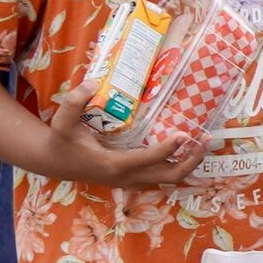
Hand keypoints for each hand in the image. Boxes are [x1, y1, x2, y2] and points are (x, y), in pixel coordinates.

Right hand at [35, 110, 214, 191]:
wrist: (56, 162)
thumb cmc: (62, 140)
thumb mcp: (62, 121)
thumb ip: (74, 102)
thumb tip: (93, 82)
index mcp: (112, 165)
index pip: (146, 160)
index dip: (167, 149)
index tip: (184, 134)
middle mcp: (127, 177)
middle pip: (169, 176)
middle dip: (190, 161)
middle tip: (205, 140)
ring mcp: (132, 180)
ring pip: (169, 177)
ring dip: (189, 162)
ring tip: (204, 142)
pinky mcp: (134, 177)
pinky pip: (163, 173)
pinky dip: (179, 162)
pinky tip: (189, 146)